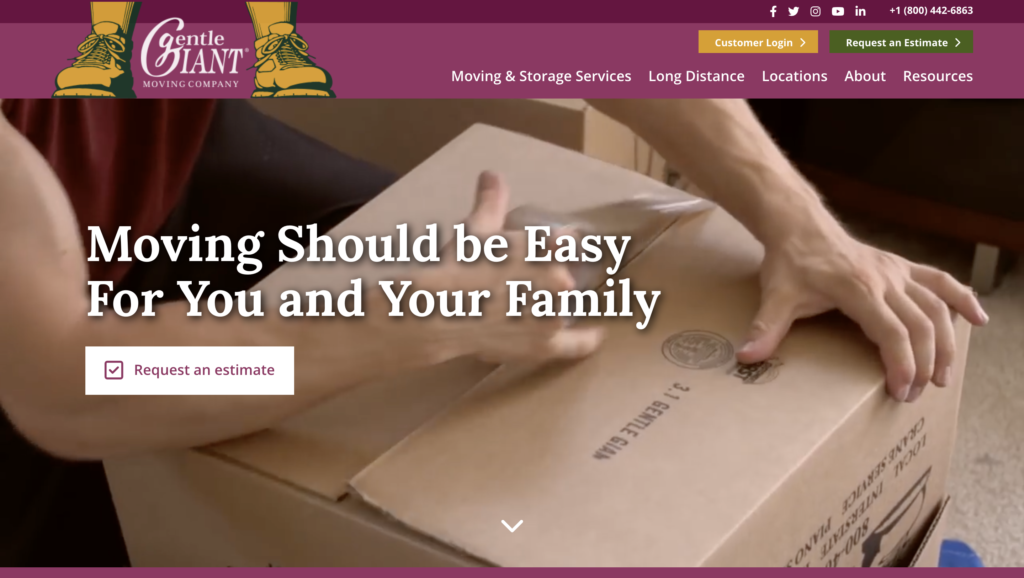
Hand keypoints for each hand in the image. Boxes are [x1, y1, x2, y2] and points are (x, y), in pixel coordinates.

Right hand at [418, 171, 605, 363]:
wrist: (442, 308)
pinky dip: (588, 340)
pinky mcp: (545, 344)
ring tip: (540, 307)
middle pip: (565, 277)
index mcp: (547, 248)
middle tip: (526, 282)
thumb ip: (491, 202)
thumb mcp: (476, 229)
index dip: (559, 245)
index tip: (559, 246)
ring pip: (565, 306)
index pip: (567, 242)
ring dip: (555, 305)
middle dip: (550, 277)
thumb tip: (492, 174)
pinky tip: (597, 335)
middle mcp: (560, 280)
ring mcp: (554, 314)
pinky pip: (576, 345)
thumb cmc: (458, 264)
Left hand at [736, 222, 988, 402]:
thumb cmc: (790, 262)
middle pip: (920, 324)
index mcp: (857, 289)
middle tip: (918, 394)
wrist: (799, 225)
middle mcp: (885, 279)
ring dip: (946, 342)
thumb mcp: (775, 295)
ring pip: (936, 307)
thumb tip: (747, 356)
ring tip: (944, 376)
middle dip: (924, 363)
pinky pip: (940, 282)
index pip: (891, 332)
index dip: (901, 364)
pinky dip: (962, 299)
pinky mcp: (901, 267)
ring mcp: (897, 272)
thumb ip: (765, 327)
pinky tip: (979, 319)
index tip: (900, 391)